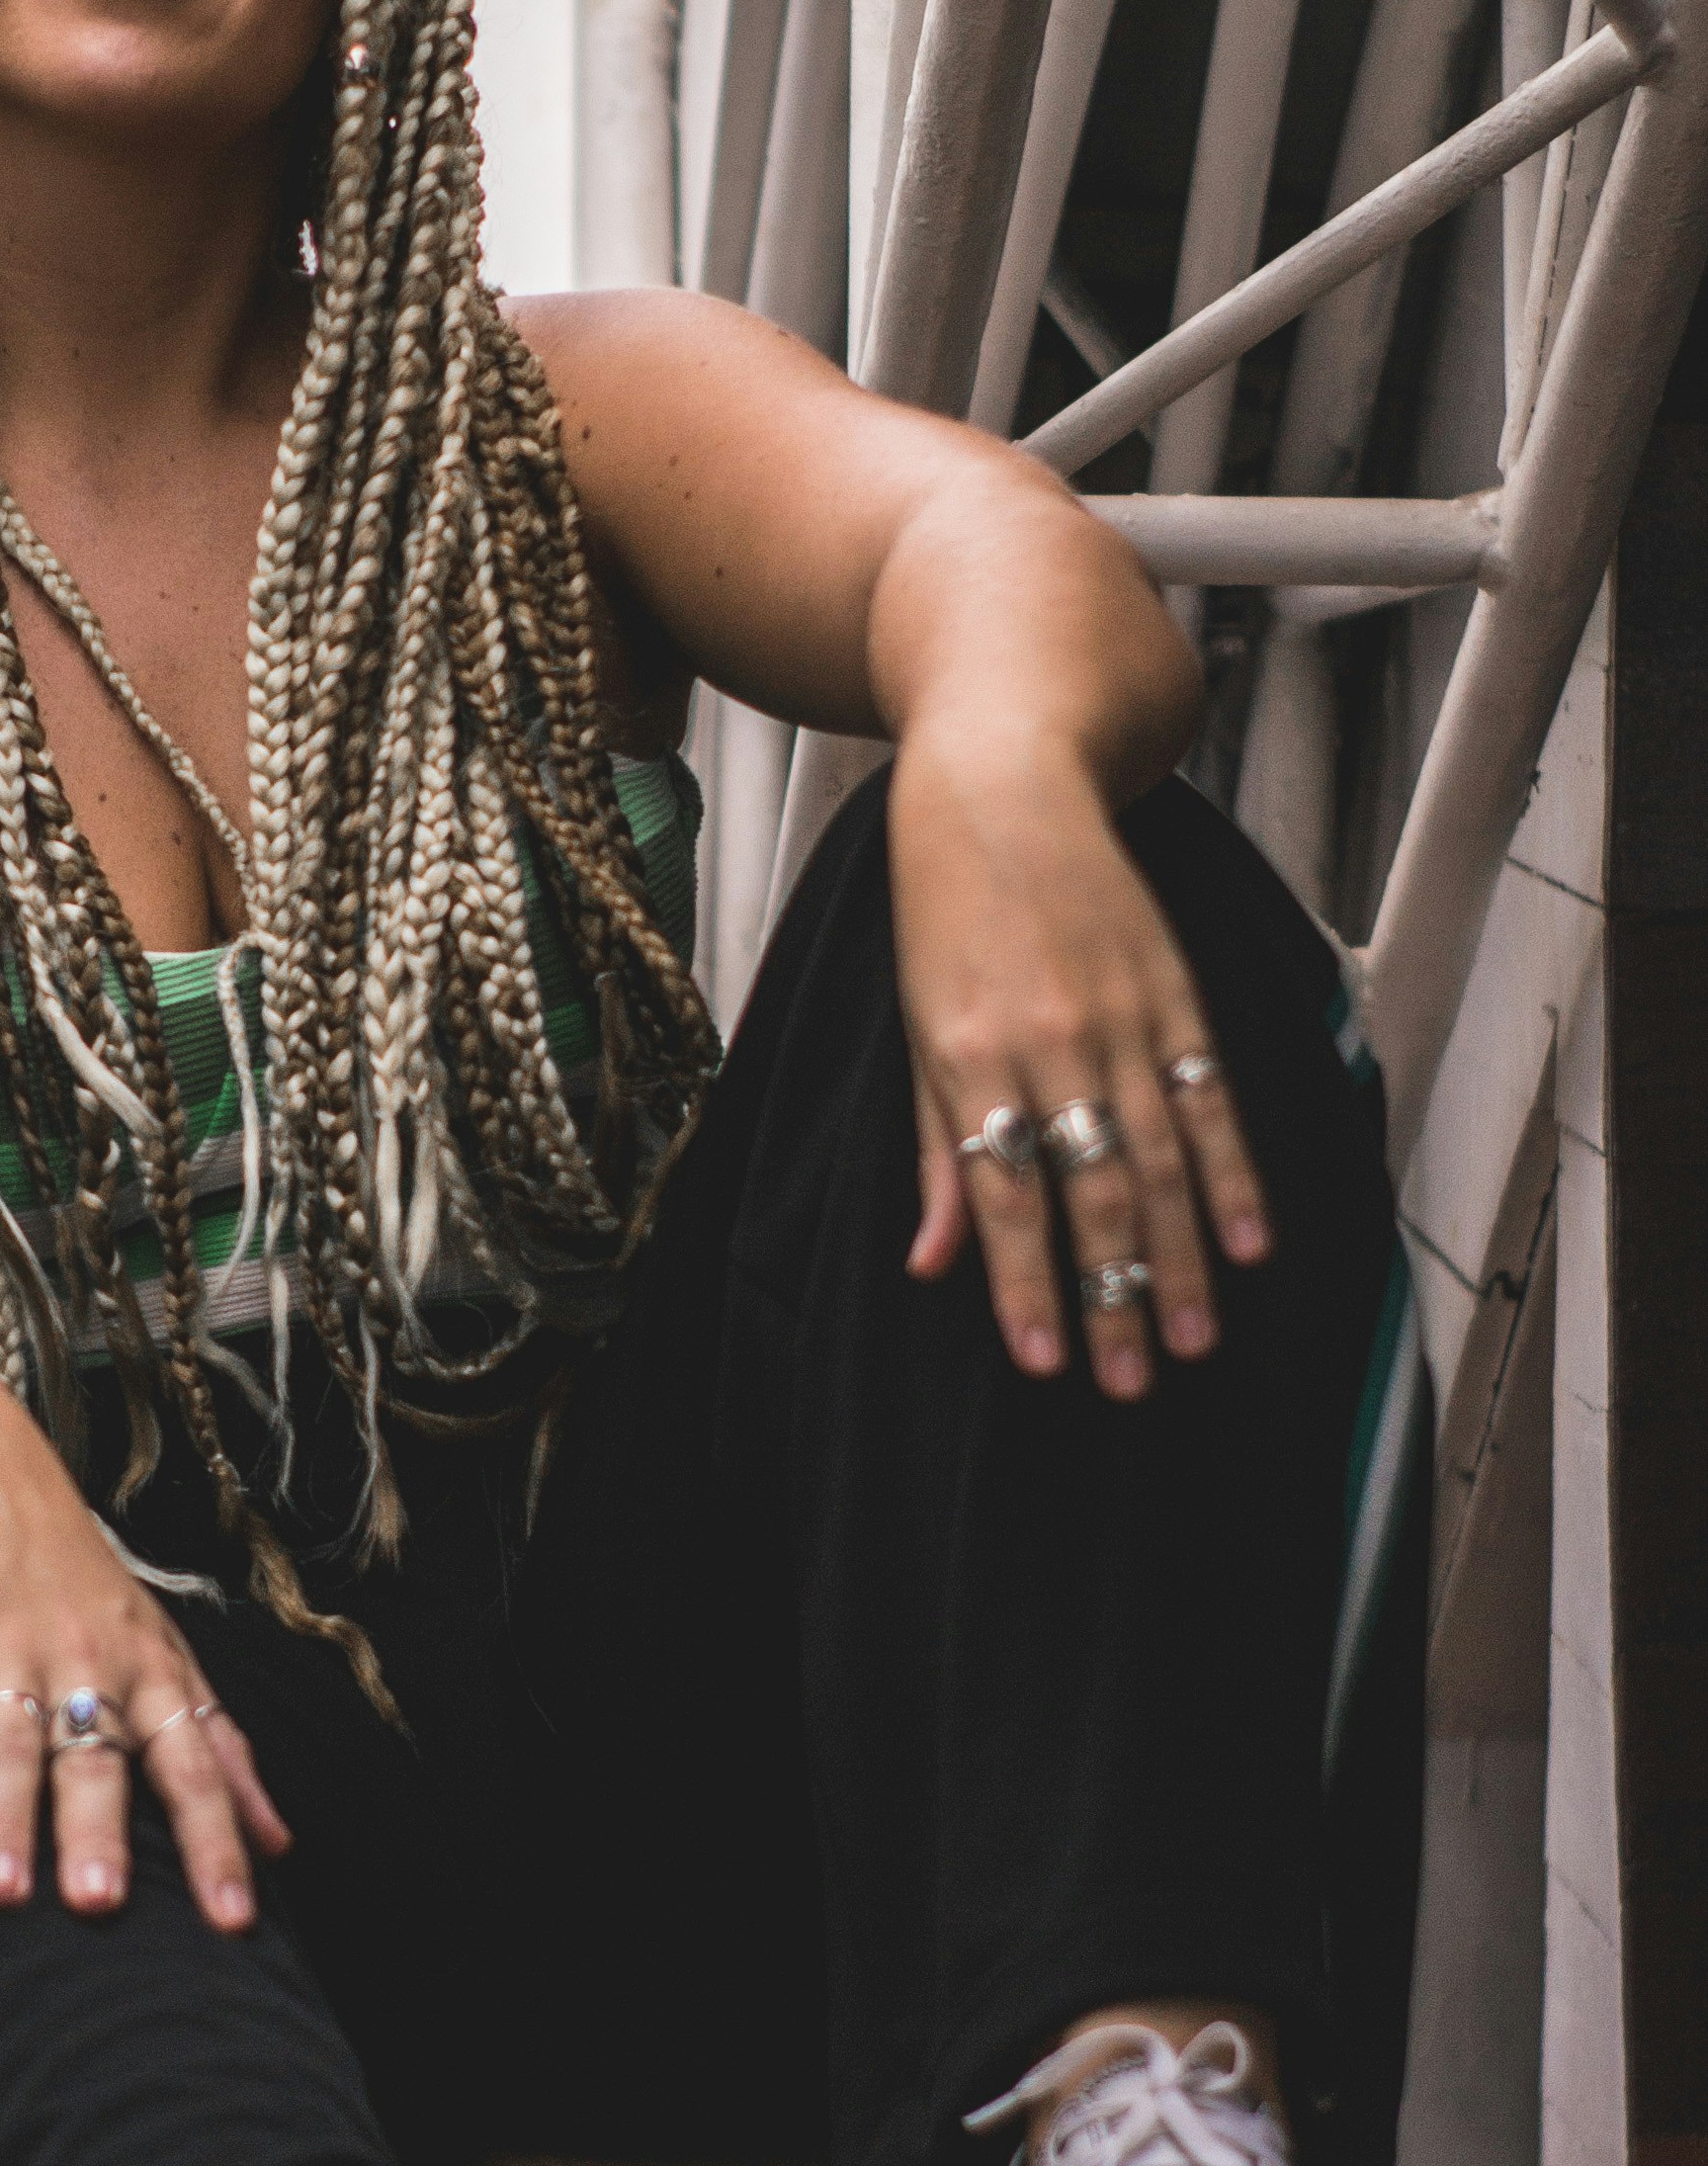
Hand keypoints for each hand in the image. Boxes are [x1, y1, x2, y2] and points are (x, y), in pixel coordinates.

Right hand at [0, 1398, 290, 1924]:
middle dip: (101, 1833)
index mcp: (151, 1670)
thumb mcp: (161, 1648)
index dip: (218, 1841)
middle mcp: (86, 1665)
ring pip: (8, 1749)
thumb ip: (217, 1744)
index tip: (238, 1922)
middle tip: (102, 1907)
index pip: (195, 1766)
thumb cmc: (77, 1578)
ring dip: (3, 1824)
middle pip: (97, 1760)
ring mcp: (6, 1656)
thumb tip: (279, 1844)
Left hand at [888, 725, 1272, 1401]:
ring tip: (1192, 1343)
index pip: (1004, 1194)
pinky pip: (1209, 1097)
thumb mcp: (916, 1028)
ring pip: (1160, 1159)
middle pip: (1091, 1191)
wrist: (1002, 780)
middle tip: (1129, 1385)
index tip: (1046, 1362)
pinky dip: (1234, 1175)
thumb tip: (933, 1266)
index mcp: (967, 1053)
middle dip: (1112, 1297)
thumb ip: (935, 1150)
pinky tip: (1250, 1244)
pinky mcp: (1172, 990)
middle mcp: (1048, 1040)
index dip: (1025, 1284)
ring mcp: (1118, 1014)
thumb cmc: (942, 914)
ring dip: (1179, 1260)